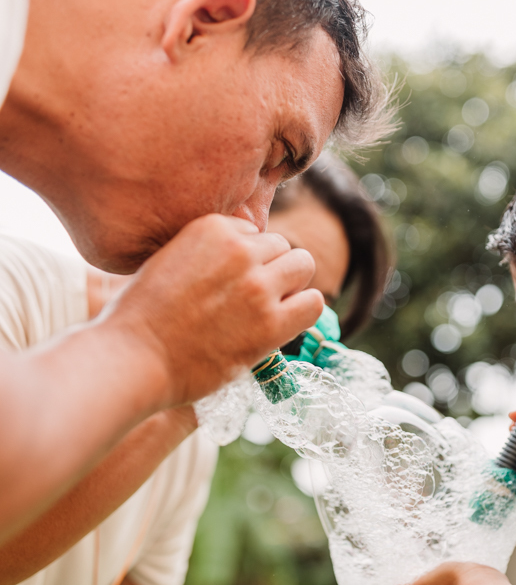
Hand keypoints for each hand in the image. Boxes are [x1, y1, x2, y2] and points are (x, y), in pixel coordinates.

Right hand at [100, 216, 322, 407]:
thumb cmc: (140, 316)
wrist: (132, 357)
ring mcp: (258, 286)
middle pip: (282, 246)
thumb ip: (208, 252)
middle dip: (271, 269)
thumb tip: (242, 255)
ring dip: (291, 286)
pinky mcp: (270, 323)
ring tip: (268, 309)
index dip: (246, 259)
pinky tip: (282, 323)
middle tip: (251, 298)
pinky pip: (313, 302)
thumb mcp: (169, 258)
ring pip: (303, 266)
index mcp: (212, 227)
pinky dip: (303, 310)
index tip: (229, 282)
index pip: (254, 232)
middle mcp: (239, 250)